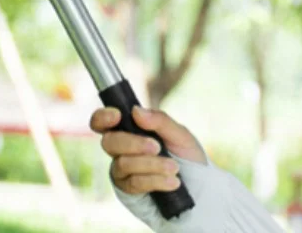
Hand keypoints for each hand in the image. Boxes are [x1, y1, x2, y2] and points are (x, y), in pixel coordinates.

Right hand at [89, 105, 205, 195]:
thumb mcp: (180, 135)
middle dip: (133, 144)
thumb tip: (136, 111)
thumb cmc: (187, 158)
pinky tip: (172, 182)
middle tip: (157, 147)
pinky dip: (155, 180)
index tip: (117, 115)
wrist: (200, 190)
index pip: (101, 122)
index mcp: (128, 129)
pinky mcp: (128, 190)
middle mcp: (120, 149)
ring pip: (123, 163)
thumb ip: (160, 120)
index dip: (102, 117)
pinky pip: (134, 183)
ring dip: (151, 165)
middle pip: (109, 142)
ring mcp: (122, 170)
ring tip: (174, 168)